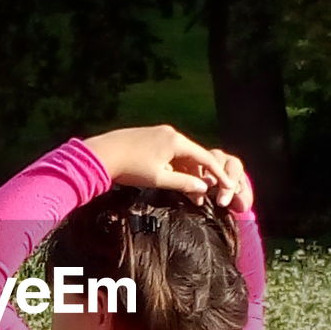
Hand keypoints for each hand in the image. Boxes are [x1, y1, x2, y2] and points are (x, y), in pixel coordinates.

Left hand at [81, 125, 250, 210]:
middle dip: (199, 176)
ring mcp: (158, 133)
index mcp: (176, 141)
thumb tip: (203, 188)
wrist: (101, 154)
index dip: (218, 173)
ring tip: (188, 192)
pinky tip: (172, 178)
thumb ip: (183, 183)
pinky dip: (174, 166)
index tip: (228, 185)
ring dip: (186, 173)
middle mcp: (170, 133)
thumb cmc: (131, 168)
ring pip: (180, 155)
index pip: (205, 157)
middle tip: (203, 197)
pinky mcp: (147, 137)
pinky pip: (168, 152)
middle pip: (193, 156)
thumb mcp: (159, 179)